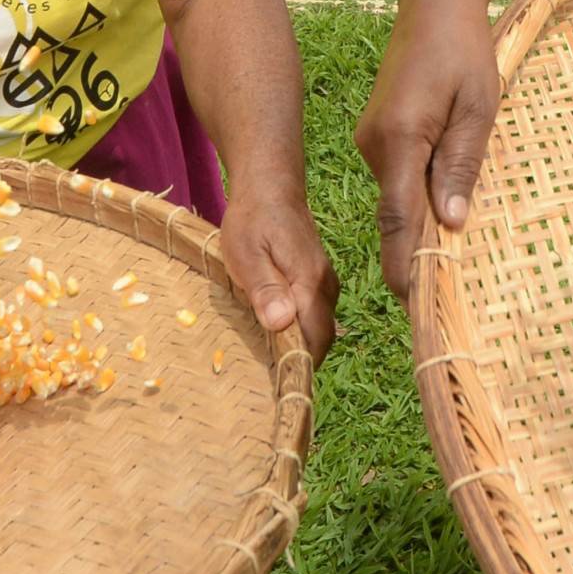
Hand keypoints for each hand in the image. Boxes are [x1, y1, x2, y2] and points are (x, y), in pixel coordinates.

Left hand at [219, 191, 338, 366]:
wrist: (270, 188)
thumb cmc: (253, 220)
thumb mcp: (247, 254)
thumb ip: (265, 288)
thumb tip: (282, 324)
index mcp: (309, 282)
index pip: (315, 337)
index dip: (300, 364)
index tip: (278, 384)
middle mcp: (325, 286)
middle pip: (322, 337)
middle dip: (300, 359)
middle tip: (269, 378)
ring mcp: (325, 283)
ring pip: (320, 327)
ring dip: (300, 345)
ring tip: (270, 361)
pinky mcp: (318, 280)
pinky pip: (316, 314)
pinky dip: (301, 329)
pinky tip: (276, 334)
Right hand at [354, 0, 500, 296]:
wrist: (434, 4)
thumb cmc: (465, 51)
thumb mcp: (478, 108)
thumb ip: (462, 166)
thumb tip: (451, 222)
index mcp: (400, 137)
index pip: (398, 216)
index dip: (405, 262)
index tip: (413, 304)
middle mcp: (375, 144)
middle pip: (397, 212)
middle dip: (418, 250)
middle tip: (447, 294)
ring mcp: (371, 140)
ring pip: (399, 195)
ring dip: (423, 218)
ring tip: (454, 247)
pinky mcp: (377, 136)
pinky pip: (398, 177)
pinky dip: (418, 194)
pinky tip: (445, 200)